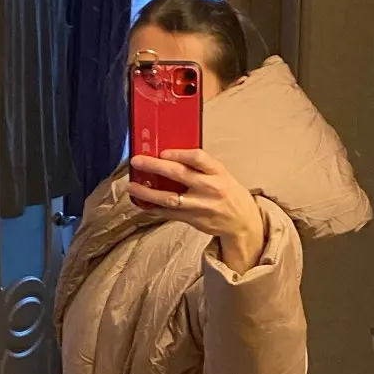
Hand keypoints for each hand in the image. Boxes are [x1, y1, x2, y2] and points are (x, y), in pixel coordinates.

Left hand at [129, 148, 265, 273]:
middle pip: (179, 175)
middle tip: (137, 161)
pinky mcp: (193, 219)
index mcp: (218, 172)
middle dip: (155, 166)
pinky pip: (168, 213)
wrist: (242, 222)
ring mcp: (200, 206)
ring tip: (132, 186)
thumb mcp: (221, 174)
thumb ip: (200, 166)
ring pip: (170, 198)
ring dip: (148, 192)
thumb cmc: (228, 193)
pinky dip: (153, 207)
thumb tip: (170, 156)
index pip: (198, 158)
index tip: (162, 151)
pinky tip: (141, 202)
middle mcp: (210, 188)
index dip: (179, 153)